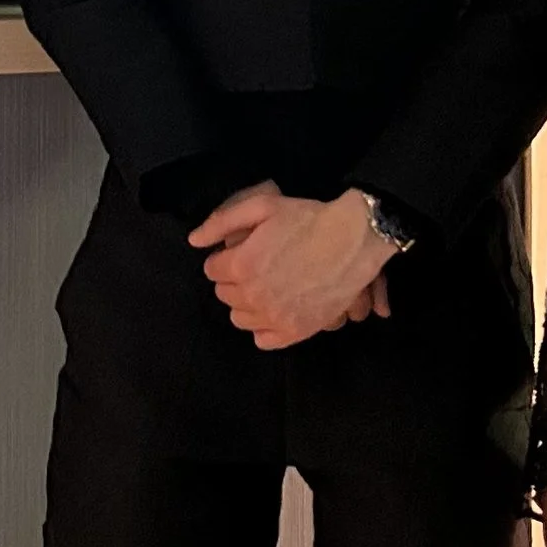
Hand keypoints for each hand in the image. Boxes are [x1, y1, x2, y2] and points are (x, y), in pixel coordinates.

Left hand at [188, 185, 394, 347]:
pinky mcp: (297, 332)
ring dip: (246, 303)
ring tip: (266, 286)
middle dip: (234, 279)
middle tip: (257, 265)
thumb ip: (221, 222)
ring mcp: (275, 318)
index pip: (212, 270)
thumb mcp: (261, 206)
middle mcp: (253, 297)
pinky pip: (264, 340)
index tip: (242, 250)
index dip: (225, 257)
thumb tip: (194, 241)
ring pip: (240, 319)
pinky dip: (264, 327)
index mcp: (241, 266)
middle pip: (224, 295)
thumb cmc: (306, 219)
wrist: (352, 239)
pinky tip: (275, 309)